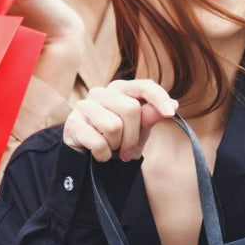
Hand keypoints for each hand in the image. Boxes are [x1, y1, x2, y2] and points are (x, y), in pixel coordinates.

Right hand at [63, 79, 179, 162]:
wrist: (87, 158)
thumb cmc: (116, 140)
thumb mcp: (138, 131)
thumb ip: (150, 117)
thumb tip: (173, 103)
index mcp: (120, 89)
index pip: (144, 85)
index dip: (158, 98)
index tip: (170, 113)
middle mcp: (101, 92)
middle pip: (131, 109)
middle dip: (133, 137)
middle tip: (127, 150)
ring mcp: (84, 106)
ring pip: (114, 127)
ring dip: (116, 147)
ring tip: (110, 148)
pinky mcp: (72, 124)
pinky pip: (98, 143)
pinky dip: (103, 155)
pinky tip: (98, 154)